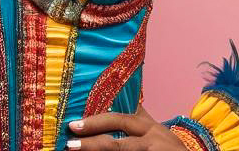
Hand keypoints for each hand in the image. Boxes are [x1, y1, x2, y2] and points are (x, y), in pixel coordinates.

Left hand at [65, 106, 185, 149]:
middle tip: (70, 144)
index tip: (73, 125)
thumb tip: (114, 93)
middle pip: (117, 143)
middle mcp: (152, 139)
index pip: (118, 120)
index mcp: (147, 125)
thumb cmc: (168, 147)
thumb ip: (136, 115)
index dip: (95, 122)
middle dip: (92, 144)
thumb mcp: (154, 128)